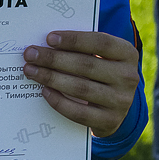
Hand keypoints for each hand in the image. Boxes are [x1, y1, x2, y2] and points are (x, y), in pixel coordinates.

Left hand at [23, 31, 138, 137]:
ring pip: (81, 88)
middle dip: (54, 59)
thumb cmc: (101, 73)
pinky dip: (59, 101)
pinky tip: (44, 91)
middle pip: (86, 65)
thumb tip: (45, 44)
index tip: (49, 38)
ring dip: (51, 78)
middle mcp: (128, 77)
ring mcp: (121, 101)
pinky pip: (79, 112)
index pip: (100, 42)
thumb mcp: (101, 57)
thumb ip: (81, 49)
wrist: (115, 108)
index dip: (74, 39)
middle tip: (31, 54)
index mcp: (127, 54)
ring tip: (31, 71)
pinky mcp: (109, 121)